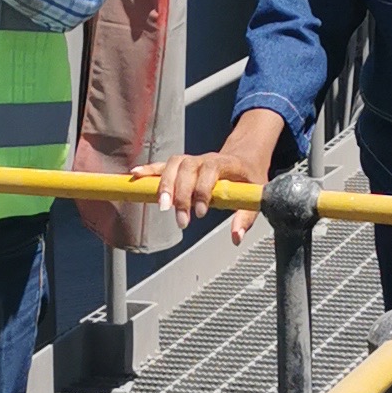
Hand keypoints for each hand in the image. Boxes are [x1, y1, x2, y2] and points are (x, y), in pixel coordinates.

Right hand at [146, 106, 285, 242]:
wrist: (245, 155)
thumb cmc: (250, 176)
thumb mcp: (256, 195)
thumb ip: (246, 217)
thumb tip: (235, 237)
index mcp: (226, 163)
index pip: (210, 170)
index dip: (203, 189)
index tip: (201, 212)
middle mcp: (206, 159)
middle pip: (187, 169)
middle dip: (181, 194)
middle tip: (181, 219)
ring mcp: (192, 160)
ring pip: (173, 165)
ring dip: (165, 184)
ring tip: (161, 206)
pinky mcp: (182, 165)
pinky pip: (163, 165)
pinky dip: (149, 170)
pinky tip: (135, 176)